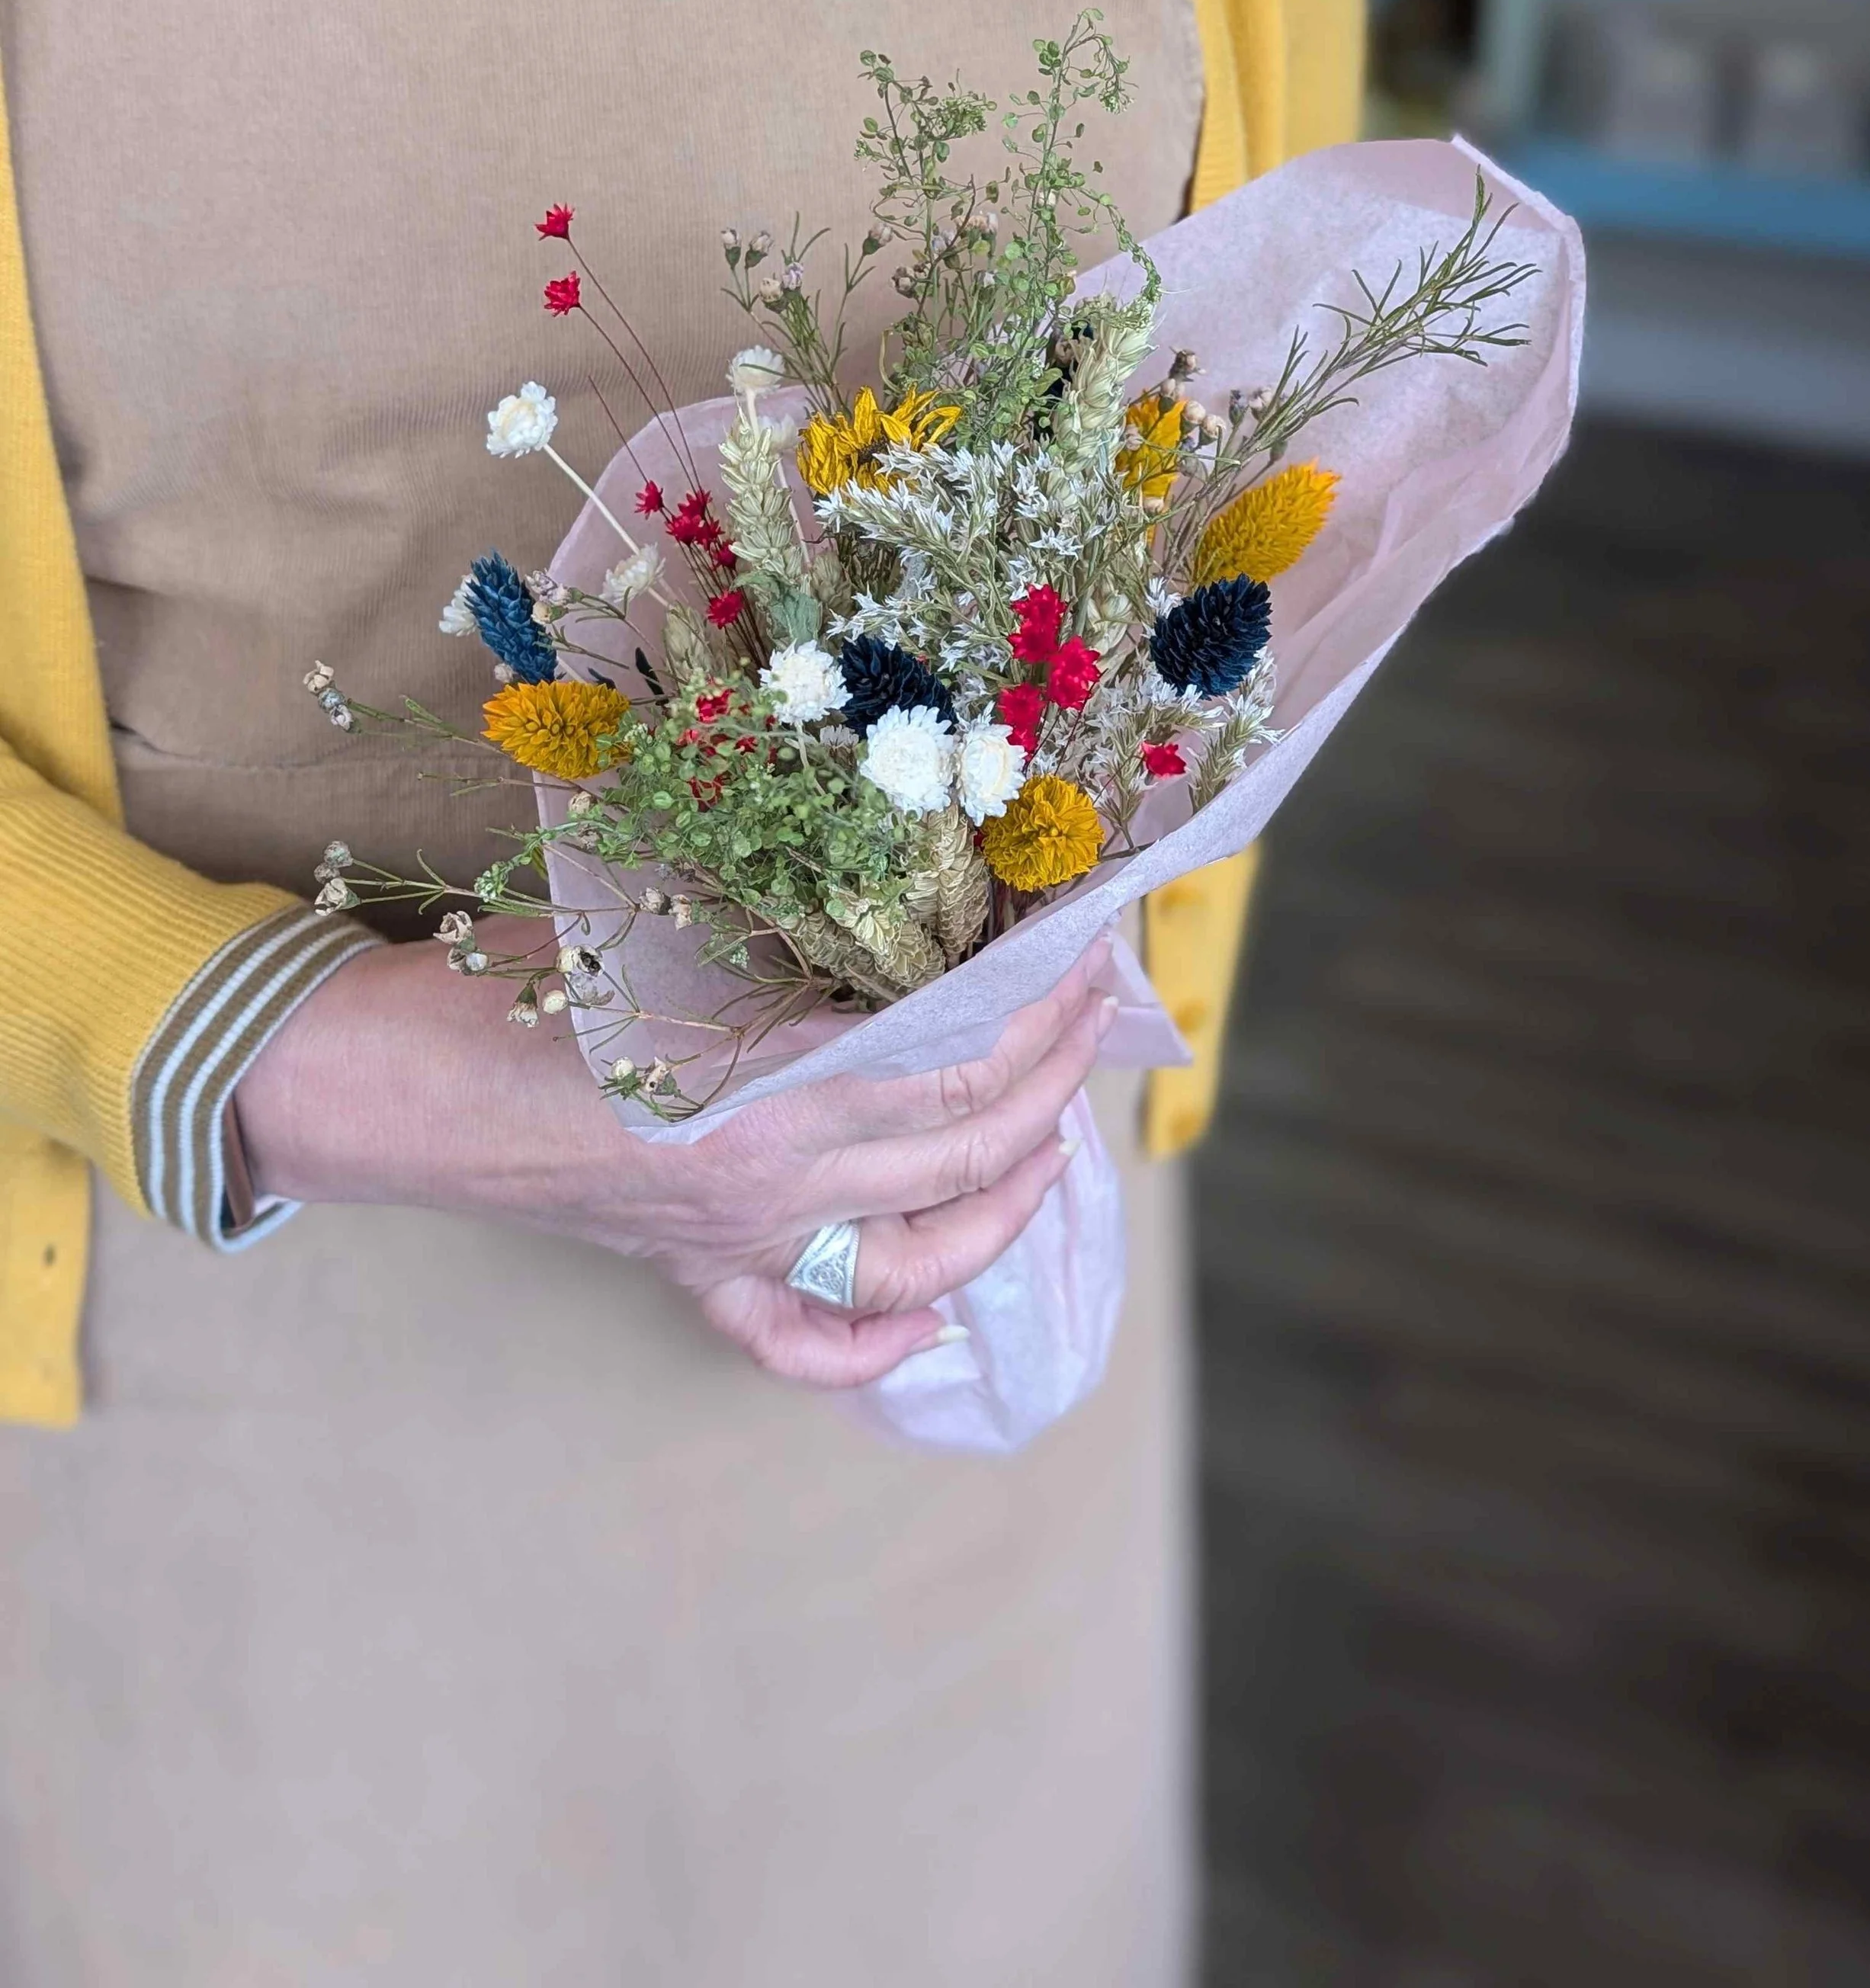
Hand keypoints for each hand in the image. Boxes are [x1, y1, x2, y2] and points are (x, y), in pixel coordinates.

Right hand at [234, 924, 1116, 1386]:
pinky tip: (936, 1325)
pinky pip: (798, 1340)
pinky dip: (880, 1347)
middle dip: (1059, 1076)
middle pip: (968, 1148)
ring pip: (920, 1255)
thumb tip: (909, 902)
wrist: (391, 1074)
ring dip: (1013, 1196)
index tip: (1087, 942)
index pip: (961, 1058)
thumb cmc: (517, 974)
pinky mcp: (692, 1270)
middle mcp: (771, 1183)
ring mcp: (736, 1241)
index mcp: (768, 1088)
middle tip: (1098, 1004)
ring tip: (1059, 1134)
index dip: (1045, 1004)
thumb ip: (785, 935)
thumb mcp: (664, 923)